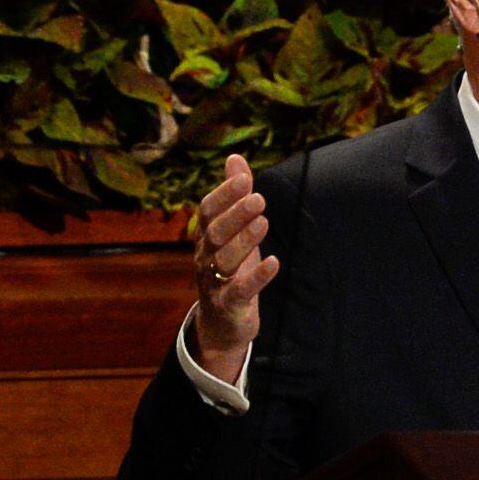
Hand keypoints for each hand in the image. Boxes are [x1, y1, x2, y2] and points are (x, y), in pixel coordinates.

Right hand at [187, 152, 279, 384]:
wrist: (222, 322)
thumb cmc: (230, 268)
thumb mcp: (232, 230)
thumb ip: (233, 195)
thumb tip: (235, 157)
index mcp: (205, 237)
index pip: (207, 211)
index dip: (223, 195)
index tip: (244, 179)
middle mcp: (205, 257)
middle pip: (215, 233)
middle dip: (235, 215)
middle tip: (258, 199)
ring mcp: (215, 282)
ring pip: (224, 260)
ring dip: (244, 240)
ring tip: (263, 223)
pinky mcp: (229, 304)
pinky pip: (241, 290)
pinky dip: (257, 277)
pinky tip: (273, 263)